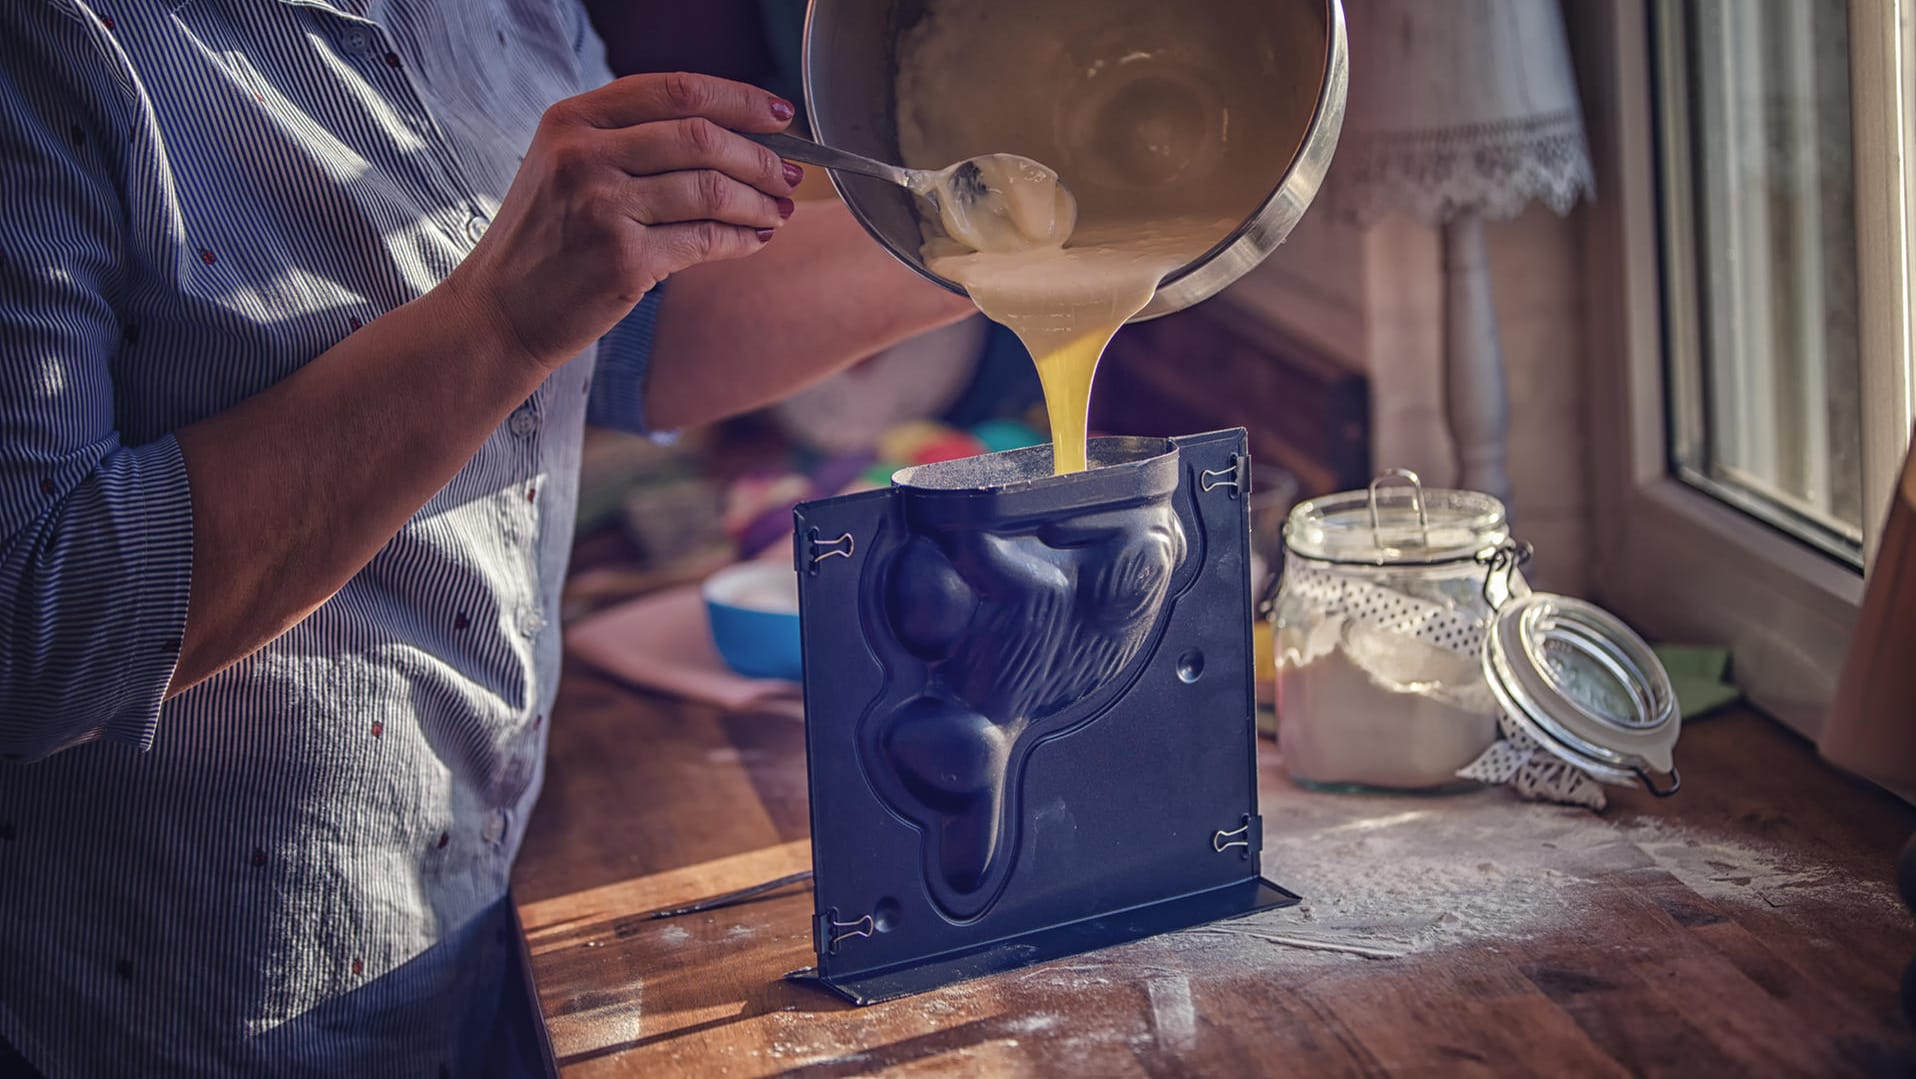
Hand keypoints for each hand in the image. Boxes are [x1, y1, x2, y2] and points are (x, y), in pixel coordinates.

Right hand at [452, 72, 801, 370]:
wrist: (501, 310)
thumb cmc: (544, 240)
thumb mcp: (566, 166)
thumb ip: (630, 140)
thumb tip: (728, 134)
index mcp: (573, 120)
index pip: (675, 91)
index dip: (738, 99)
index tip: (778, 115)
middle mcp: (584, 156)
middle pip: (702, 138)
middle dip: (760, 157)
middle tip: (789, 174)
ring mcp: (603, 208)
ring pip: (711, 190)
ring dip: (758, 201)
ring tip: (778, 210)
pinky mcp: (624, 260)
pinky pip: (705, 241)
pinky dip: (741, 240)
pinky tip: (755, 240)